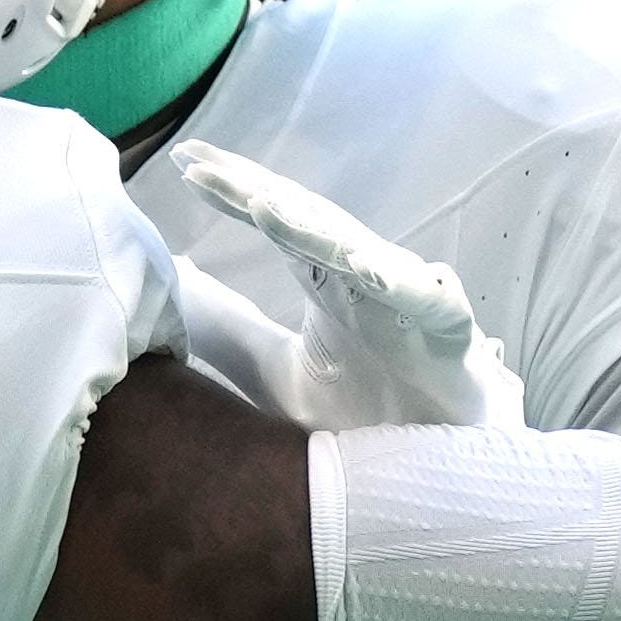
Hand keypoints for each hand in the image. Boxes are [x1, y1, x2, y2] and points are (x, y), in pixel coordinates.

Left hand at [147, 143, 506, 430]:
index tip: (184, 162)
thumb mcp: (275, 373)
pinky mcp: (446, 330)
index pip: (274, 223)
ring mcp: (405, 299)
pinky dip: (401, 283)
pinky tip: (366, 265)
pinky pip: (427, 299)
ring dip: (312, 228)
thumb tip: (174, 293)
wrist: (436, 459)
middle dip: (255, 189)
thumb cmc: (364, 408)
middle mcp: (363, 278)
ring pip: (358, 252)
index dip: (232, 192)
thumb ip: (229, 333)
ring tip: (262, 204)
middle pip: (306, 222)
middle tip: (203, 163)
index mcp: (325, 281)